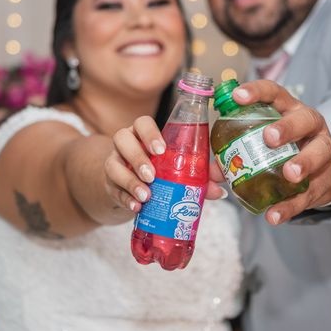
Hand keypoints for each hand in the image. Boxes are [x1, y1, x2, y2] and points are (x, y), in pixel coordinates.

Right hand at [104, 116, 226, 211]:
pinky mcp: (110, 185)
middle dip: (137, 157)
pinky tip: (136, 207)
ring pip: (113, 165)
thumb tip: (220, 189)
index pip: (141, 123)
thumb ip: (200, 175)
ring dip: (130, 181)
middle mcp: (125, 144)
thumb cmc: (160, 171)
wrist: (133, 189)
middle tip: (153, 175)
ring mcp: (114, 164)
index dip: (149, 133)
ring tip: (146, 195)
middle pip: (122, 139)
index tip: (161, 149)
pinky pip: (113, 190)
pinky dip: (125, 199)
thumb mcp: (178, 169)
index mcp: (143, 134)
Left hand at [232, 80, 330, 224]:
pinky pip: (308, 194)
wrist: (320, 173)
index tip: (238, 96)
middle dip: (286, 128)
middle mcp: (309, 126)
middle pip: (303, 119)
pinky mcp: (324, 181)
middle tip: (269, 138)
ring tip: (289, 173)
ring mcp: (321, 151)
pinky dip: (290, 206)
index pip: (273, 93)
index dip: (256, 92)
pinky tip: (274, 215)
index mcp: (287, 109)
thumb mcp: (262, 141)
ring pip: (318, 153)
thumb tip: (212, 170)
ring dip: (303, 163)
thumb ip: (234, 153)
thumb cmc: (283, 149)